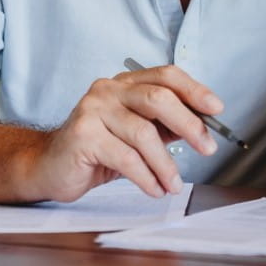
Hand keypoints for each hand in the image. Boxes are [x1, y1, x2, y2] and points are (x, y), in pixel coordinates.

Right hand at [27, 65, 220, 201]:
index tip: (217, 108)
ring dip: (166, 164)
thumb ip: (165, 127)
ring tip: (174, 184)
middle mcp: (108, 90)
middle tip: (207, 148)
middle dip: (189, 125)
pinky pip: (126, 158)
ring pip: (143, 134)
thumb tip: (204, 128)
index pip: (166, 76)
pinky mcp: (83, 136)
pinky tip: (155, 189)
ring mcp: (92, 110)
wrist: (49, 167)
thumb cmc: (97, 150)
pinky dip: (146, 177)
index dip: (194, 90)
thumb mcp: (137, 134)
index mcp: (124, 84)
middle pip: (158, 99)